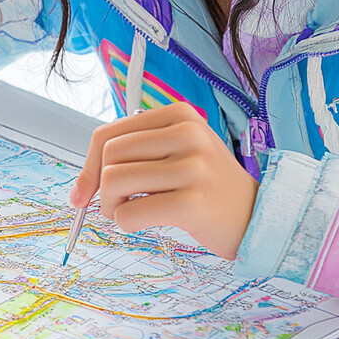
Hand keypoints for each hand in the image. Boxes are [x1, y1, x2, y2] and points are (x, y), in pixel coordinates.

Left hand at [70, 102, 257, 258]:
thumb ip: (134, 155)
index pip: (109, 134)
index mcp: (179, 114)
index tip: (82, 191)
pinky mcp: (193, 202)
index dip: (88, 165)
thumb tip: (80, 185)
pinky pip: (130, 213)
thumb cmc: (207, 186)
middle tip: (115, 205)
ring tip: (129, 213)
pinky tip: (143, 223)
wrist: (258, 216)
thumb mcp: (177, 152)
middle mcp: (187, 133)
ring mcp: (192, 166)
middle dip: (100, 187)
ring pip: (114, 182)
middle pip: (109, 156)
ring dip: (111, 207)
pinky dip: (126, 224)